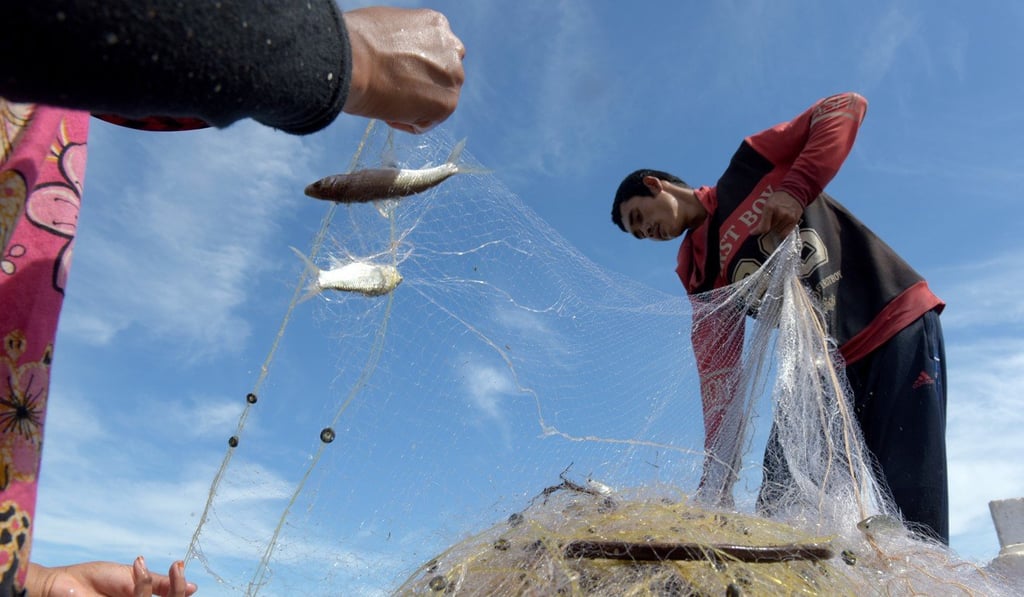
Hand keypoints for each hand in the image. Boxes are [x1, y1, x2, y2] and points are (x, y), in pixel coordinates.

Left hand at [26, 557, 196, 596]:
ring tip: (139, 565)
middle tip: (176, 567)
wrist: (63, 584)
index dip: (179, 588)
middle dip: (176, 589)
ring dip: (150, 582)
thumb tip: (192, 587)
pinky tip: (135, 568)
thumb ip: (158, 584)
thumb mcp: (132, 577)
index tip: (178, 565)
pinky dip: (142, 584)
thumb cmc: (93, 579)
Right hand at [342, 7, 465, 133]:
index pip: (435, 52)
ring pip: (436, 100)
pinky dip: (406, 122)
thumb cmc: (355, 43)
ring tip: (386, 100)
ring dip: (413, 105)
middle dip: (420, 84)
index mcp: (437, 25)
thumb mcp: (386, 26)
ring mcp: (453, 76)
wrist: (353, 62)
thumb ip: (403, 41)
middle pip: (442, 75)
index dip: (413, 65)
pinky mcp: (447, 103)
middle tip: (393, 90)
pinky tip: (387, 112)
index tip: (395, 72)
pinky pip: (426, 121)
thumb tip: (398, 55)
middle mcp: (451, 49)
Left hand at [751, 191, 802, 237]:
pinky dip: (782, 232)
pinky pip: (785, 233)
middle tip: (768, 221)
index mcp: (770, 208)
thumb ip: (763, 215)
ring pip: (777, 231)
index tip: (753, 232)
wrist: (793, 191)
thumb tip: (756, 228)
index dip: (757, 231)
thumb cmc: (778, 197)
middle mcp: (780, 213)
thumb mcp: (767, 203)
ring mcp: (788, 217)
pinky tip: (781, 226)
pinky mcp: (794, 220)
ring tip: (776, 220)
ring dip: (775, 228)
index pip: (764, 227)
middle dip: (768, 226)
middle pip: (770, 228)